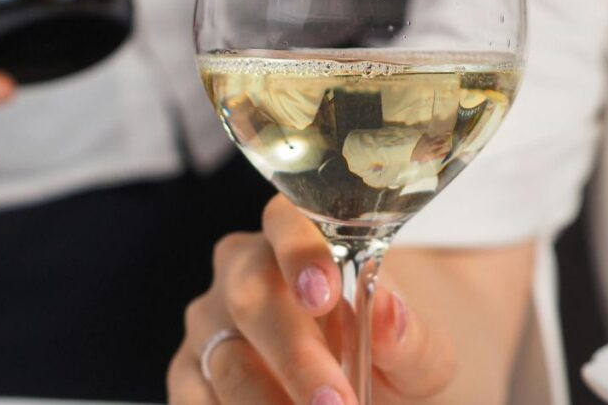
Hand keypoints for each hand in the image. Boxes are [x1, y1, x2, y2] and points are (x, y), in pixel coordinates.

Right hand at [168, 194, 456, 403]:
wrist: (368, 391)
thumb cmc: (389, 356)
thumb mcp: (418, 352)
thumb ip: (408, 335)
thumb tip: (388, 312)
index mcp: (296, 236)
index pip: (286, 221)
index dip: (300, 253)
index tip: (325, 295)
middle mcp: (242, 269)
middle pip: (251, 296)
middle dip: (295, 356)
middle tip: (336, 404)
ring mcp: (209, 323)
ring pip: (225, 359)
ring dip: (267, 403)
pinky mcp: (190, 374)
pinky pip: (197, 398)